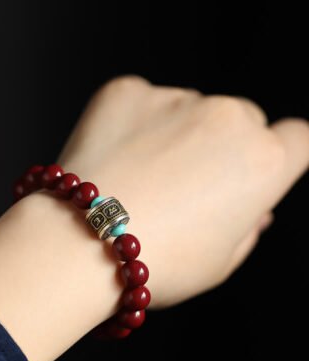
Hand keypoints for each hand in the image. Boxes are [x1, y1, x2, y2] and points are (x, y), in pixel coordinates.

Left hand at [57, 75, 308, 308]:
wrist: (77, 246)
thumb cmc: (154, 264)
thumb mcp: (219, 262)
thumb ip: (247, 226)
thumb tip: (255, 206)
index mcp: (262, 162)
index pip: (297, 138)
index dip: (281, 151)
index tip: (258, 163)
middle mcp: (226, 119)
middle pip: (242, 118)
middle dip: (223, 145)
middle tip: (184, 181)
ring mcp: (174, 98)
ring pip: (190, 108)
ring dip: (175, 133)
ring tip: (140, 176)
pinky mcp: (127, 91)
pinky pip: (143, 101)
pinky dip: (134, 124)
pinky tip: (115, 158)